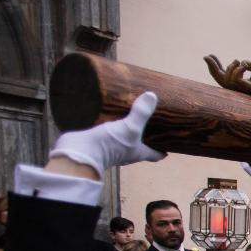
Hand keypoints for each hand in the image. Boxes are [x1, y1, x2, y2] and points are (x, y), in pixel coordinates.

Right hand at [49, 92, 165, 175]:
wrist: (79, 152)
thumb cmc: (109, 145)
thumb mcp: (130, 128)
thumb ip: (141, 113)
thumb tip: (152, 96)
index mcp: (138, 152)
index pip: (155, 154)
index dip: (163, 150)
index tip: (171, 143)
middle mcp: (126, 152)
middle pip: (140, 146)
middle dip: (146, 137)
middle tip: (153, 123)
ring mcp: (111, 147)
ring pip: (123, 138)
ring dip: (127, 129)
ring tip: (132, 113)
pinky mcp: (96, 140)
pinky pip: (106, 132)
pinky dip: (109, 124)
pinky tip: (109, 112)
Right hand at [205, 55, 250, 99]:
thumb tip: (242, 61)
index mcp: (245, 85)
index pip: (225, 78)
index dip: (216, 68)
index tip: (209, 56)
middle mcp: (244, 89)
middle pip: (221, 81)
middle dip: (213, 68)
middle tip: (207, 56)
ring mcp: (248, 91)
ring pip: (227, 83)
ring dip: (229, 69)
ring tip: (239, 62)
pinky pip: (237, 83)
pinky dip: (236, 72)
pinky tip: (242, 64)